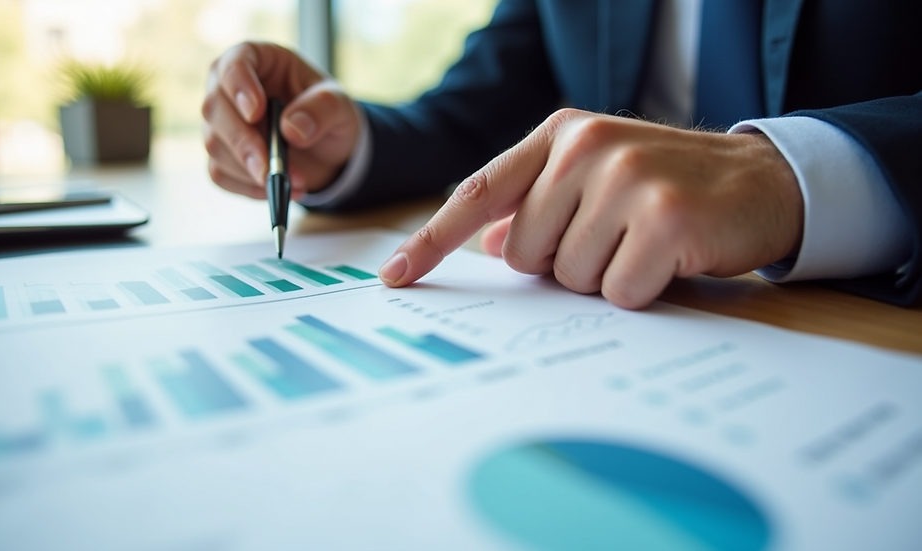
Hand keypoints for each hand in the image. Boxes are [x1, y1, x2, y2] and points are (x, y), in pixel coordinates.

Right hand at [202, 42, 360, 199]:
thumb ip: (322, 109)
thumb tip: (292, 129)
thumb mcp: (338, 104)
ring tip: (292, 182)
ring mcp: (222, 122)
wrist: (326, 147)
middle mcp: (229, 88)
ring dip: (251, 170)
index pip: (232, 64)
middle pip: (214, 108)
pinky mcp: (223, 154)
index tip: (256, 112)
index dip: (239, 86)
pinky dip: (247, 187)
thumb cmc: (327, 112)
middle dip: (242, 142)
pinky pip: (220, 173)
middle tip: (269, 167)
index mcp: (257, 60)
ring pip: (214, 145)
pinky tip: (274, 190)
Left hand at [378, 109, 802, 308]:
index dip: (432, 240)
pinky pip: (617, 291)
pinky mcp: (664, 217)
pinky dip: (639, 289)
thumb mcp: (594, 179)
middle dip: (562, 263)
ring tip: (643, 243)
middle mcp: (587, 147)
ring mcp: (627, 178)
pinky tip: (668, 258)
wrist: (761, 181)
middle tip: (612, 239)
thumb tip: (485, 244)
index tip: (395, 276)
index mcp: (560, 134)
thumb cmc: (666, 185)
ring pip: (569, 276)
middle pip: (524, 252)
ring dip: (604, 276)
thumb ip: (535, 205)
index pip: (478, 193)